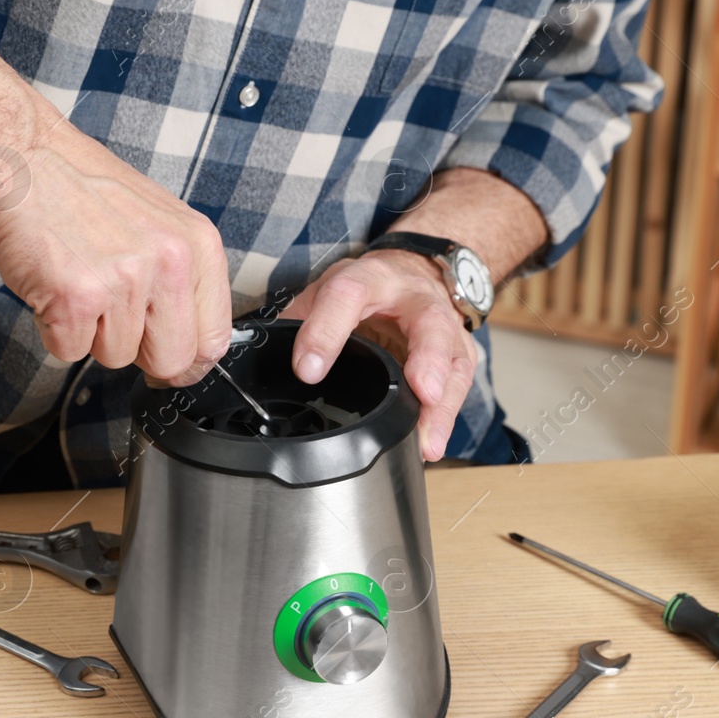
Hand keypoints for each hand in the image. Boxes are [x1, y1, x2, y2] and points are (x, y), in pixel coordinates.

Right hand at [0, 134, 232, 383]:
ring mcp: (124, 281)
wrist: (22, 159)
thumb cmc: (82, 190)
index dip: (186, 361)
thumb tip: (186, 347)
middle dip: (138, 352)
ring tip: (77, 280)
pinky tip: (53, 285)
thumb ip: (180, 280)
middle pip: (171, 361)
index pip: (213, 339)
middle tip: (111, 314)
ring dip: (90, 333)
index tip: (163, 356)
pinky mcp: (78, 297)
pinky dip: (54, 329)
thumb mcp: (158, 222)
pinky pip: (70, 351)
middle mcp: (170, 263)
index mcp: (198, 245)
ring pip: (116, 357)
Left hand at [282, 250, 477, 460]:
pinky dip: (447, 418)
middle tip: (422, 391)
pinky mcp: (460, 353)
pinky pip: (460, 387)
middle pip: (428, 323)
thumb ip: (300, 320)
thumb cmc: (368, 287)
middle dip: (427, 359)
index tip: (307, 370)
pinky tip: (430, 445)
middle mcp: (416, 299)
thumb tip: (258, 352)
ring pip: (454, 361)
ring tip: (428, 440)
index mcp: (371, 279)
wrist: (415, 273)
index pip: (347, 296)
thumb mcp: (327, 291)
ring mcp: (445, 326)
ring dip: (443, 404)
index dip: (327, 332)